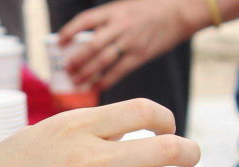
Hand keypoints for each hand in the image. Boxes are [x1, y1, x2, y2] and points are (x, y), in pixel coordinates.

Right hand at [0, 99, 211, 166]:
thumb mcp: (26, 141)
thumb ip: (64, 137)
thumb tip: (92, 138)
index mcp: (72, 127)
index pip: (140, 111)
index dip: (165, 119)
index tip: (168, 130)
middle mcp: (89, 156)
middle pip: (164, 146)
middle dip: (188, 152)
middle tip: (193, 161)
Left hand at [60, 0, 193, 89]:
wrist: (179, 12)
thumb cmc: (150, 9)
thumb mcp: (125, 7)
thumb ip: (107, 21)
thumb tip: (86, 40)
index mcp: (114, 11)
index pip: (85, 20)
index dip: (70, 31)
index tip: (59, 42)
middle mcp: (120, 26)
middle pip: (92, 45)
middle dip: (76, 59)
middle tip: (65, 70)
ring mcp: (130, 41)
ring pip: (103, 61)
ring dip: (87, 73)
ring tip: (76, 82)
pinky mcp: (140, 55)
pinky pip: (119, 71)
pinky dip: (106, 81)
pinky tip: (96, 88)